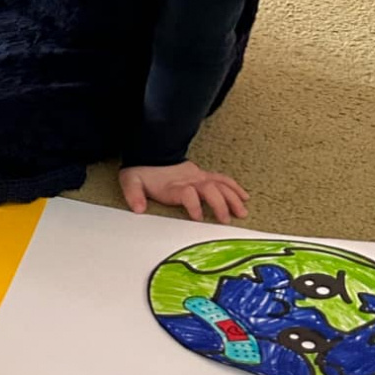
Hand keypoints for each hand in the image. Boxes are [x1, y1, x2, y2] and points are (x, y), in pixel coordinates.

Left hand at [119, 160, 248, 223]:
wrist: (151, 154)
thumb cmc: (142, 172)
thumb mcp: (130, 181)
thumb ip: (134, 195)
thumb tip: (138, 209)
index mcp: (173, 185)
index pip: (187, 193)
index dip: (193, 204)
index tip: (198, 218)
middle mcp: (189, 180)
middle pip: (209, 189)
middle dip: (219, 204)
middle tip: (225, 220)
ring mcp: (199, 177)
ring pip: (220, 185)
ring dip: (232, 198)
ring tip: (241, 213)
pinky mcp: (204, 175)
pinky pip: (223, 179)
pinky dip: (235, 188)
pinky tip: (244, 198)